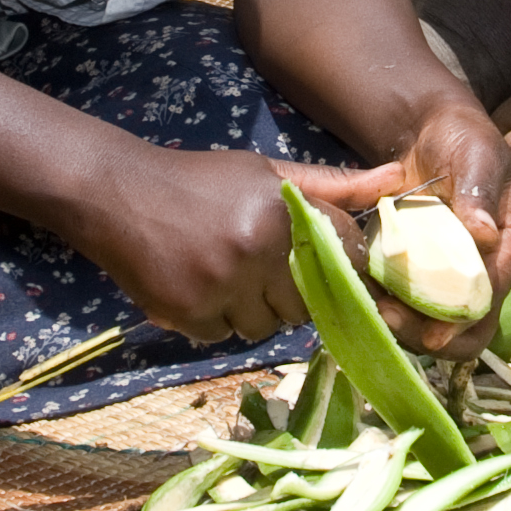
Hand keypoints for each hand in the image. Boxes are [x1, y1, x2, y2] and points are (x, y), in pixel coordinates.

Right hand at [78, 148, 320, 345]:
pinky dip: (213, 321)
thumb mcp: (266, 173)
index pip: (344, 258)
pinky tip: (197, 287)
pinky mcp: (188, 313)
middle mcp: (256, 251)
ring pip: (264, 327)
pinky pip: (223, 337)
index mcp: (282, 213)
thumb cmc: (200, 181)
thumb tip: (394, 177)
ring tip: (224, 275)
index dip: (338, 267)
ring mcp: (221, 285)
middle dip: (287, 293)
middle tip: (258, 267)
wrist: (116, 192)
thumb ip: (331, 185)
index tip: (320, 265)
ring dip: (250, 311)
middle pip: (304, 304)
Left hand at [287, 97, 510, 360]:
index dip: (464, 321)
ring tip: (372, 309)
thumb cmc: (465, 144)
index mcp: (510, 249)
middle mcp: (489, 275)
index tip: (431, 334)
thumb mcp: (477, 158)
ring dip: (407, 329)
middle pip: (472, 330)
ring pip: (442, 331)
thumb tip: (485, 235)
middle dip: (433, 336)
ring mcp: (458, 282)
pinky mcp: (430, 281)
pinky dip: (392, 313)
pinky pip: (415, 311)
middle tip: (389, 319)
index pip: (493, 297)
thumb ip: (479, 194)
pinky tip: (366, 297)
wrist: (434, 137)